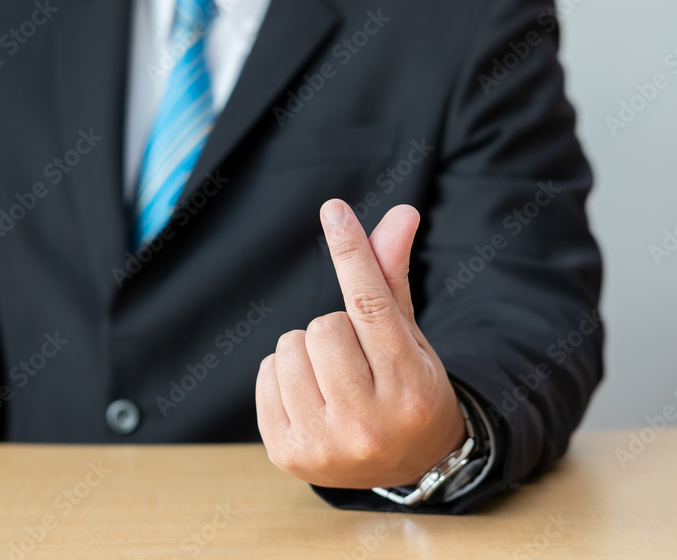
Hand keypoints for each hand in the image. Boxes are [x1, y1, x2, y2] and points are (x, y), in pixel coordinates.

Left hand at [256, 199, 466, 488]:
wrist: (406, 466)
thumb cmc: (407, 388)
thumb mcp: (410, 337)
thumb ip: (394, 276)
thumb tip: (402, 211)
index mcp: (409, 387)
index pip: (372, 307)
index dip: (351, 253)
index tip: (334, 211)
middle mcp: (369, 422)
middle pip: (322, 327)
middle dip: (333, 327)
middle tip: (353, 354)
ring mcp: (326, 444)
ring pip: (289, 348)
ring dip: (305, 350)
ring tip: (332, 376)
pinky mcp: (288, 454)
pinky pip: (265, 375)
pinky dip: (282, 373)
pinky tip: (310, 395)